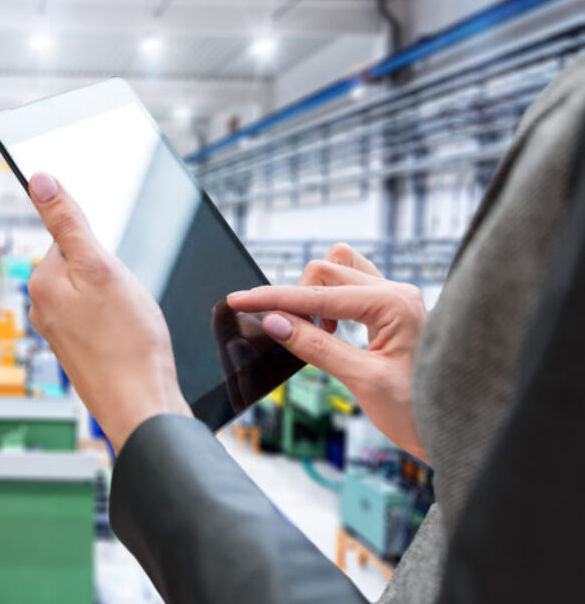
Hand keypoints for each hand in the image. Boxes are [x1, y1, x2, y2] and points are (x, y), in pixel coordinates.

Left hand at [26, 173, 191, 451]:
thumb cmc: (128, 343)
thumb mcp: (101, 268)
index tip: (115, 274)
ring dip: (117, 299)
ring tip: (129, 323)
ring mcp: (59, 331)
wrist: (142, 406)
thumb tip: (39, 181)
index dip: (102, 249)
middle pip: (83, 264)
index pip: (70, 237)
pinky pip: (100, 317)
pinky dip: (118, 322)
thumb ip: (69, 222)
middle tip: (126, 301)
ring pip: (94, 291)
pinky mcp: (78, 349)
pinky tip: (129, 338)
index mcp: (40, 282)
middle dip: (111, 274)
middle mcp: (42, 307)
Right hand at [226, 244, 427, 460]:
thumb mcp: (362, 381)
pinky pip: (352, 287)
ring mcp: (397, 298)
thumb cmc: (420, 411)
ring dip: (316, 293)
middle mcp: (397, 292)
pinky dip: (331, 301)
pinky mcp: (394, 309)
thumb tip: (275, 322)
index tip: (238, 300)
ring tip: (316, 332)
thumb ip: (316, 347)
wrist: (459, 428)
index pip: (318, 295)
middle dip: (297, 297)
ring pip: (340, 269)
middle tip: (289, 334)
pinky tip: (330, 331)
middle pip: (326, 270)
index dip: (273, 298)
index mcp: (394, 304)